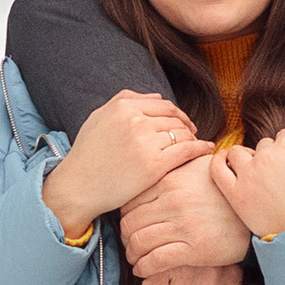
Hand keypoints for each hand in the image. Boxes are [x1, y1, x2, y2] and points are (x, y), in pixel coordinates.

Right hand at [44, 89, 203, 237]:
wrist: (78, 187)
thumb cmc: (87, 154)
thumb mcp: (99, 117)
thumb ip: (125, 100)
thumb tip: (157, 97)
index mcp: (124, 107)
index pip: (164, 105)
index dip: (177, 114)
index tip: (183, 123)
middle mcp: (136, 121)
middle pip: (175, 119)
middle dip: (186, 127)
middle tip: (192, 136)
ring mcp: (146, 143)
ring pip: (182, 134)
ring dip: (192, 139)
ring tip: (195, 146)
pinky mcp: (154, 166)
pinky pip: (186, 151)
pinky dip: (200, 149)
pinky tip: (206, 150)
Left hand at [119, 152, 251, 283]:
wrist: (258, 210)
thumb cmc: (226, 189)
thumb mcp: (202, 165)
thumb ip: (178, 161)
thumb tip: (159, 154)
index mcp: (170, 181)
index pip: (130, 202)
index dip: (123, 217)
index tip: (127, 226)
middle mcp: (173, 202)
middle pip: (130, 223)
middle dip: (125, 238)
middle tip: (128, 245)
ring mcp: (183, 226)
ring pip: (139, 243)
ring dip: (132, 255)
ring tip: (135, 259)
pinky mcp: (194, 249)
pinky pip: (156, 261)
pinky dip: (143, 268)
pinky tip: (143, 270)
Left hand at [210, 115, 284, 240]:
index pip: (283, 136)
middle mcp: (267, 156)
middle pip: (262, 145)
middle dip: (269, 157)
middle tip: (278, 179)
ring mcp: (249, 174)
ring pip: (238, 153)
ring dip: (245, 159)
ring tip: (256, 176)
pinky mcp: (235, 194)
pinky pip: (217, 169)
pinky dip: (217, 162)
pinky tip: (223, 163)